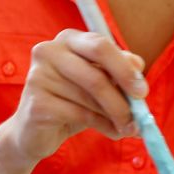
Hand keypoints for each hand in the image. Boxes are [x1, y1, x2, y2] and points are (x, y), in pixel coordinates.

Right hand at [4, 29, 146, 164]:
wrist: (31, 134)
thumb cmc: (68, 104)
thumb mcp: (96, 84)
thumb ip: (116, 71)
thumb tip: (138, 67)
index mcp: (67, 40)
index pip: (101, 47)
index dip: (125, 69)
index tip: (142, 91)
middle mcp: (48, 52)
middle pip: (96, 73)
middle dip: (122, 96)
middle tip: (140, 115)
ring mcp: (38, 77)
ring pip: (91, 98)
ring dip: (117, 116)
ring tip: (129, 128)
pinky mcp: (36, 104)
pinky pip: (81, 114)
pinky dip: (103, 126)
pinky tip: (113, 133)